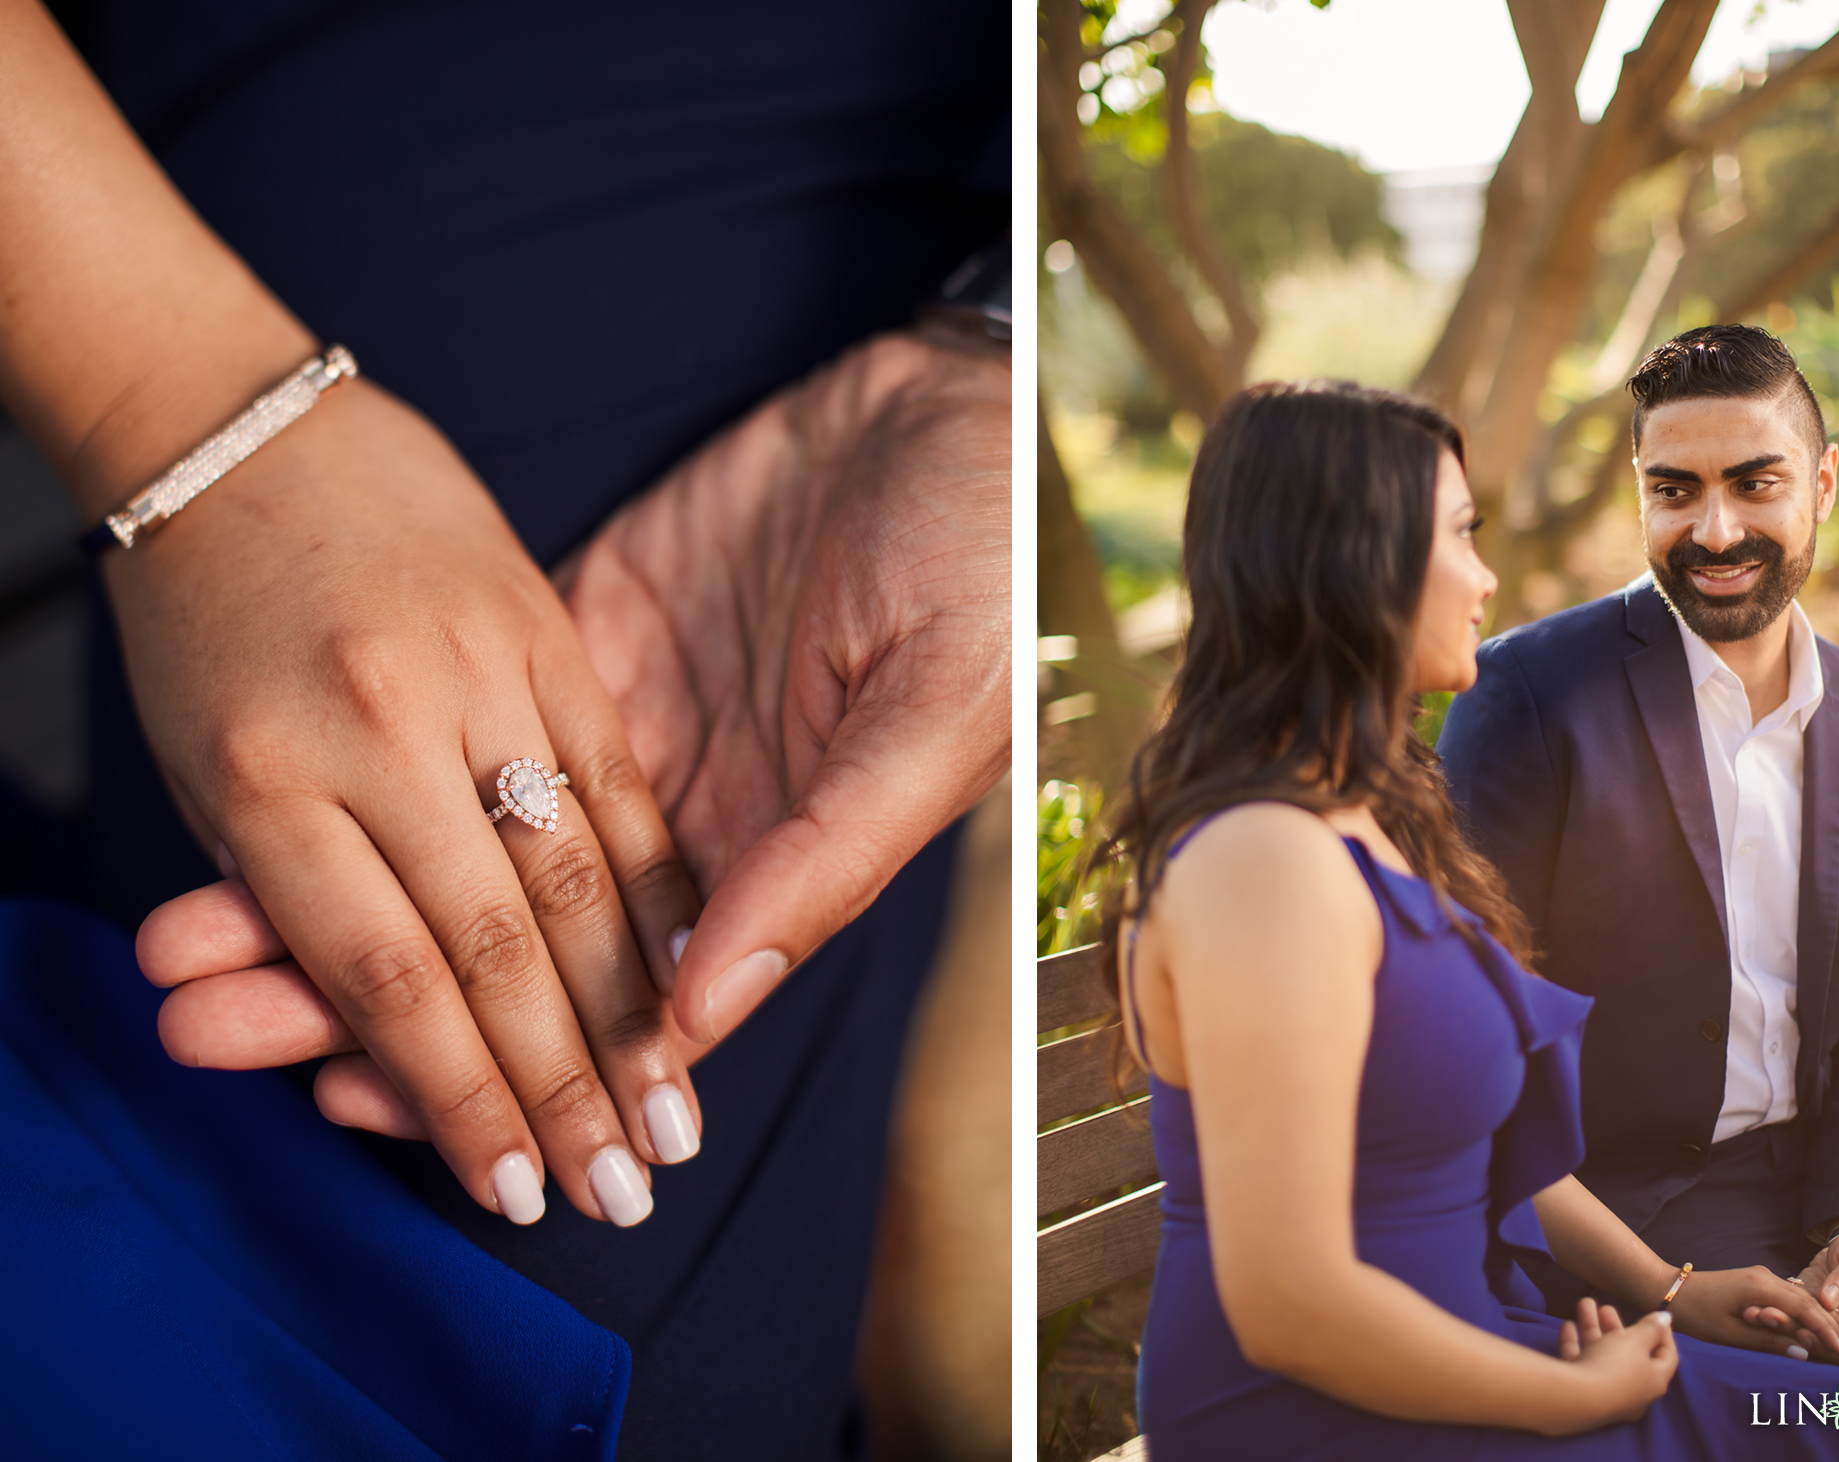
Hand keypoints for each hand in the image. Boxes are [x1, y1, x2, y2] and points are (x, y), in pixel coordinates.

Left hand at [134, 325, 1004, 1140]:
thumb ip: (827, 855)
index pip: (629, 1000)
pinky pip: (456, 722)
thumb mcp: (940, 711)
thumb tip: (700, 1002)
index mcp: (781, 858)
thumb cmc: (979, 561)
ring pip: (465, 841)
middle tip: (226, 1030)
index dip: (512, 1059)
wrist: (936, 404)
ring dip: (340, 895)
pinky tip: (260, 812)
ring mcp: (624, 725)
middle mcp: (689, 815)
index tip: (384, 1102)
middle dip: (379, 995)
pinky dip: (367, 769)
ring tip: (196, 952)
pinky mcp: (575, 634)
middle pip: (519, 940)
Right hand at [1551, 1299, 1678, 1433]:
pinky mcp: (1581, 1392)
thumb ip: (1651, 1327)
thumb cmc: (1615, 1366)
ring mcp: (1605, 1392)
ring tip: (1584, 1302)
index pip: (1667, 1356)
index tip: (1657, 1317)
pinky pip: (1581, 1364)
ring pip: (1601, 1355)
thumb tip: (1667, 1318)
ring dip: (1593, 1328)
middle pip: (1628, 1354)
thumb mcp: (1636, 1340)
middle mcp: (1632, 1390)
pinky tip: (1568, 1325)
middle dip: (1616, 1326)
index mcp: (1654, 1380)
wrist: (1576, 1398)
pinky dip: (1576, 1343)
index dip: (1664, 1334)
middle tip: (1606, 1307)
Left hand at [1665, 1263, 1838, 1359]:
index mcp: (1760, 1287)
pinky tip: (1817, 1327)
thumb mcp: (1730, 1333)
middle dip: (1832, 1325)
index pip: (1806, 1310)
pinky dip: (1806, 1313)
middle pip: (1809, 1302)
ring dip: (1822, 1319)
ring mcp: (1761, 1277)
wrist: (1670, 1290)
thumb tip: (1805, 1352)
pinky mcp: (1756, 1282)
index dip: (1828, 1331)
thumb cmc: (1695, 1314)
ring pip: (1801, 1299)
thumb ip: (1768, 1340)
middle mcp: (1765, 1277)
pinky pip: (1789, 1298)